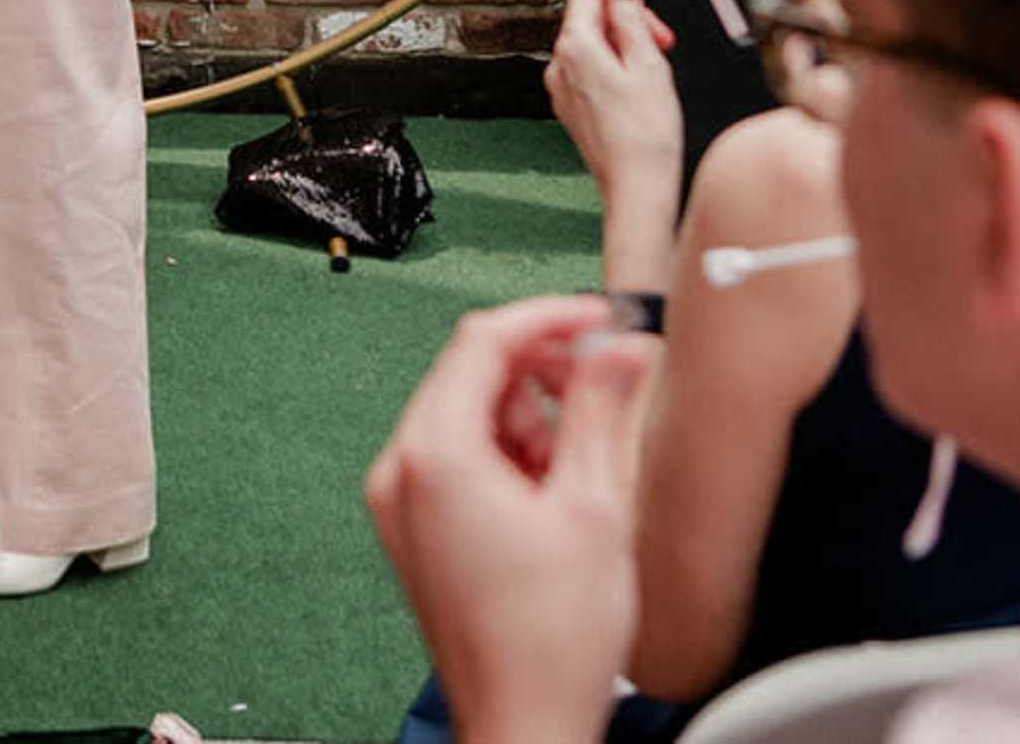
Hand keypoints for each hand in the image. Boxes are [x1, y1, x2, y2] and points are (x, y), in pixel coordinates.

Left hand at [365, 296, 658, 743]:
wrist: (523, 724)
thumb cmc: (551, 641)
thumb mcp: (594, 506)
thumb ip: (603, 410)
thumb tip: (618, 345)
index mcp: (434, 455)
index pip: (482, 340)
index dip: (548, 316)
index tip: (597, 316)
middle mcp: (401, 472)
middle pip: (471, 374)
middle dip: (542, 376)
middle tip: (605, 390)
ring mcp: (401, 503)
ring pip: (469, 416)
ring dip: (531, 422)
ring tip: (580, 475)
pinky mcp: (416, 530)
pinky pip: (460, 460)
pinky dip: (510, 458)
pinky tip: (555, 497)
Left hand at [543, 0, 680, 220]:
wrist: (636, 186)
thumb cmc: (645, 135)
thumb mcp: (649, 64)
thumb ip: (632, 20)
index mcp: (576, 48)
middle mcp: (560, 66)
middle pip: (591, 18)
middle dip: (629, 16)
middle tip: (661, 33)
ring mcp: (563, 89)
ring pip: (593, 44)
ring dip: (626, 41)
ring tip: (658, 61)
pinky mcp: (573, 107)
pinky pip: (591, 69)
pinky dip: (616, 63)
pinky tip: (642, 82)